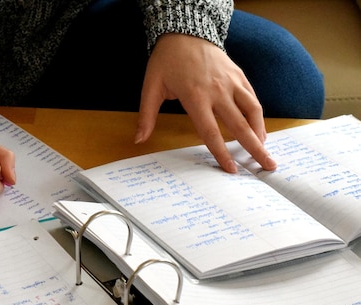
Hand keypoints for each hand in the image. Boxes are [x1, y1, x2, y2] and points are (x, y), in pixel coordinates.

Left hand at [134, 33, 276, 172]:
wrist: (184, 32)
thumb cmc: (166, 61)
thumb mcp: (151, 87)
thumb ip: (146, 116)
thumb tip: (138, 140)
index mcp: (196, 97)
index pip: (211, 132)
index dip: (221, 153)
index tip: (231, 170)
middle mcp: (218, 91)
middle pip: (240, 125)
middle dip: (254, 148)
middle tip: (268, 166)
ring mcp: (231, 82)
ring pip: (252, 110)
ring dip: (261, 132)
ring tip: (265, 149)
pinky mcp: (239, 75)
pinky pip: (252, 98)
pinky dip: (258, 115)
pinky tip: (260, 128)